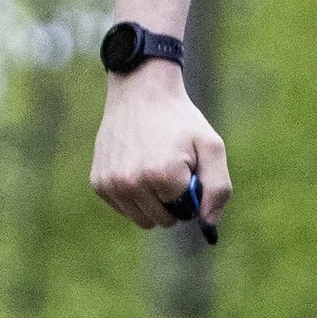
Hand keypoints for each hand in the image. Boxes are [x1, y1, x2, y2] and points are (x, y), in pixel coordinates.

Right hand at [90, 63, 231, 231]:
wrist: (140, 92)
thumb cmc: (180, 121)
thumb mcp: (211, 147)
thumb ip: (218, 188)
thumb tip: (208, 225)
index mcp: (162, 175)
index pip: (184, 211)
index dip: (191, 191)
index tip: (187, 168)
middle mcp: (132, 183)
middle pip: (163, 220)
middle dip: (172, 202)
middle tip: (172, 170)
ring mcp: (111, 184)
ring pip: (142, 219)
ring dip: (153, 202)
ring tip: (154, 168)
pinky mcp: (98, 183)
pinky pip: (124, 209)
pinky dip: (135, 196)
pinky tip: (137, 167)